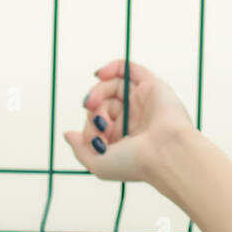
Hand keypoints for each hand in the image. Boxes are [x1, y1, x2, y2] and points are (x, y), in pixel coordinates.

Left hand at [63, 59, 195, 184]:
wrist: (164, 153)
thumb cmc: (135, 163)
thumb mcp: (98, 164)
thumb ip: (80, 150)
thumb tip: (67, 134)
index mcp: (123, 138)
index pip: (98, 123)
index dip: (90, 127)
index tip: (95, 138)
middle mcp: (133, 119)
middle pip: (104, 103)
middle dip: (94, 110)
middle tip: (97, 121)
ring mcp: (142, 101)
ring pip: (113, 86)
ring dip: (98, 91)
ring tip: (93, 102)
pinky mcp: (151, 85)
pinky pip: (128, 68)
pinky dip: (112, 67)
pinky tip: (100, 75)